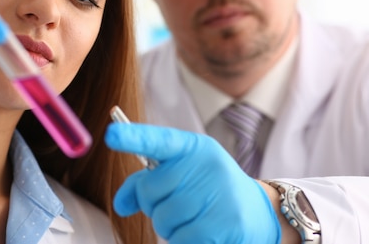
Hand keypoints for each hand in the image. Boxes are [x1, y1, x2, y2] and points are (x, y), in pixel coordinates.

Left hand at [105, 123, 280, 243]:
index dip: (133, 138)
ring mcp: (218, 192)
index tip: (111, 135)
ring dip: (170, 227)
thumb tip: (120, 203)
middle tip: (177, 204)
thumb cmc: (208, 189)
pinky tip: (202, 231)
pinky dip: (183, 241)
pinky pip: (181, 240)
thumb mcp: (182, 174)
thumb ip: (146, 182)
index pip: (158, 140)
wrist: (258, 211)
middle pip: (150, 191)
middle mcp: (206, 164)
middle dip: (154, 205)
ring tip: (194, 217)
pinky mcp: (226, 222)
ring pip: (162, 220)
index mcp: (192, 147)